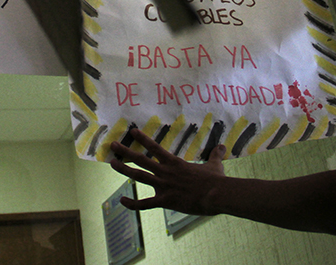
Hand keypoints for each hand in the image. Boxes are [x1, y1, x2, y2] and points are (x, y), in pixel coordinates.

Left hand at [109, 128, 227, 214]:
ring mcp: (164, 186)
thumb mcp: (215, 165)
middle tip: (112, 145)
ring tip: (112, 163)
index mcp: (175, 163)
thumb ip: (215, 155)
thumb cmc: (216, 180)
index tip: (132, 132)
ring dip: (124, 170)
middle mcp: (166, 172)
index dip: (142, 139)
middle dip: (125, 152)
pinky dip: (132, 203)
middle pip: (141, 159)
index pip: (155, 147)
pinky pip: (145, 204)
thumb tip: (223, 146)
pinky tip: (122, 201)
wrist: (216, 195)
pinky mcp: (165, 201)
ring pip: (139, 176)